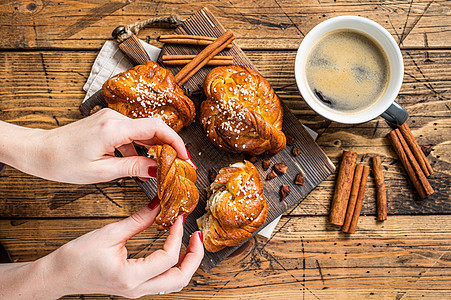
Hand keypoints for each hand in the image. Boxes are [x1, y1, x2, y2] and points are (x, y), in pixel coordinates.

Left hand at [0, 108, 188, 183]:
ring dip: (154, 147)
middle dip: (169, 146)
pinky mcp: (107, 123)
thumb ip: (133, 167)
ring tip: (160, 168)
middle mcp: (114, 118)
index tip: (185, 157)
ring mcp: (110, 118)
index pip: (157, 128)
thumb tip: (157, 169)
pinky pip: (131, 132)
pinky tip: (138, 163)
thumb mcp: (101, 172)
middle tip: (178, 166)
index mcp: (114, 129)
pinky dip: (139, 147)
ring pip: (143, 130)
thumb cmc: (63, 163)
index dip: (176, 141)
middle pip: (153, 128)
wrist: (40, 151)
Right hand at [0, 203, 203, 298]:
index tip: (180, 218)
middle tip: (197, 236)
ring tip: (190, 242)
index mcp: (130, 276)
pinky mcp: (135, 287)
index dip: (177, 236)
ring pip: (174, 284)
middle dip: (194, 257)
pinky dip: (174, 266)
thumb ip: (139, 220)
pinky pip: (163, 281)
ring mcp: (137, 291)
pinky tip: (173, 248)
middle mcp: (137, 289)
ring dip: (187, 263)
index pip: (168, 258)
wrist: (58, 276)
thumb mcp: (110, 233)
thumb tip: (159, 205)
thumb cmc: (77, 257)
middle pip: (180, 279)